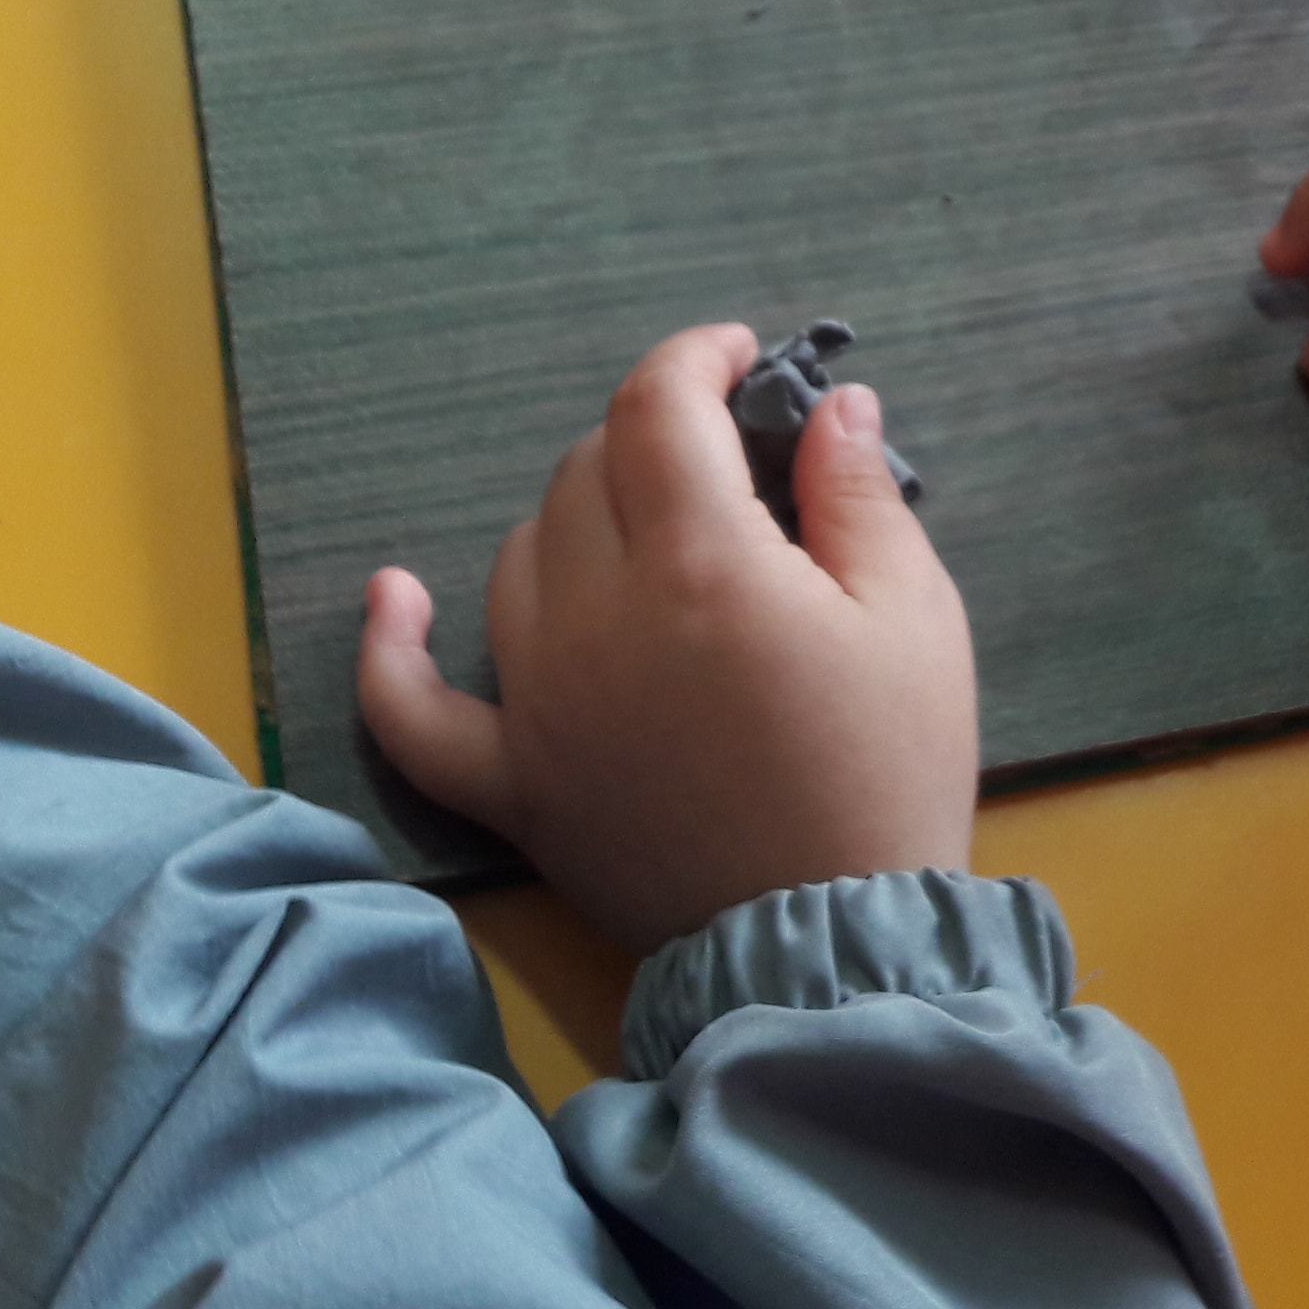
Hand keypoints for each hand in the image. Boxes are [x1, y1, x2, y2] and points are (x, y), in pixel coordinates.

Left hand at [357, 324, 977, 954]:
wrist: (835, 949)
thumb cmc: (889, 774)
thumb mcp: (916, 620)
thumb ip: (862, 497)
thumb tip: (829, 404)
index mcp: (702, 565)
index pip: (658, 407)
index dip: (696, 359)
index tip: (740, 360)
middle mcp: (595, 618)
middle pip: (588, 470)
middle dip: (655, 440)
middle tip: (727, 466)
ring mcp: (538, 703)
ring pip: (518, 554)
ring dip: (578, 517)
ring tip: (648, 534)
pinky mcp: (511, 785)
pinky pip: (414, 709)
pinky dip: (392, 648)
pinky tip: (394, 597)